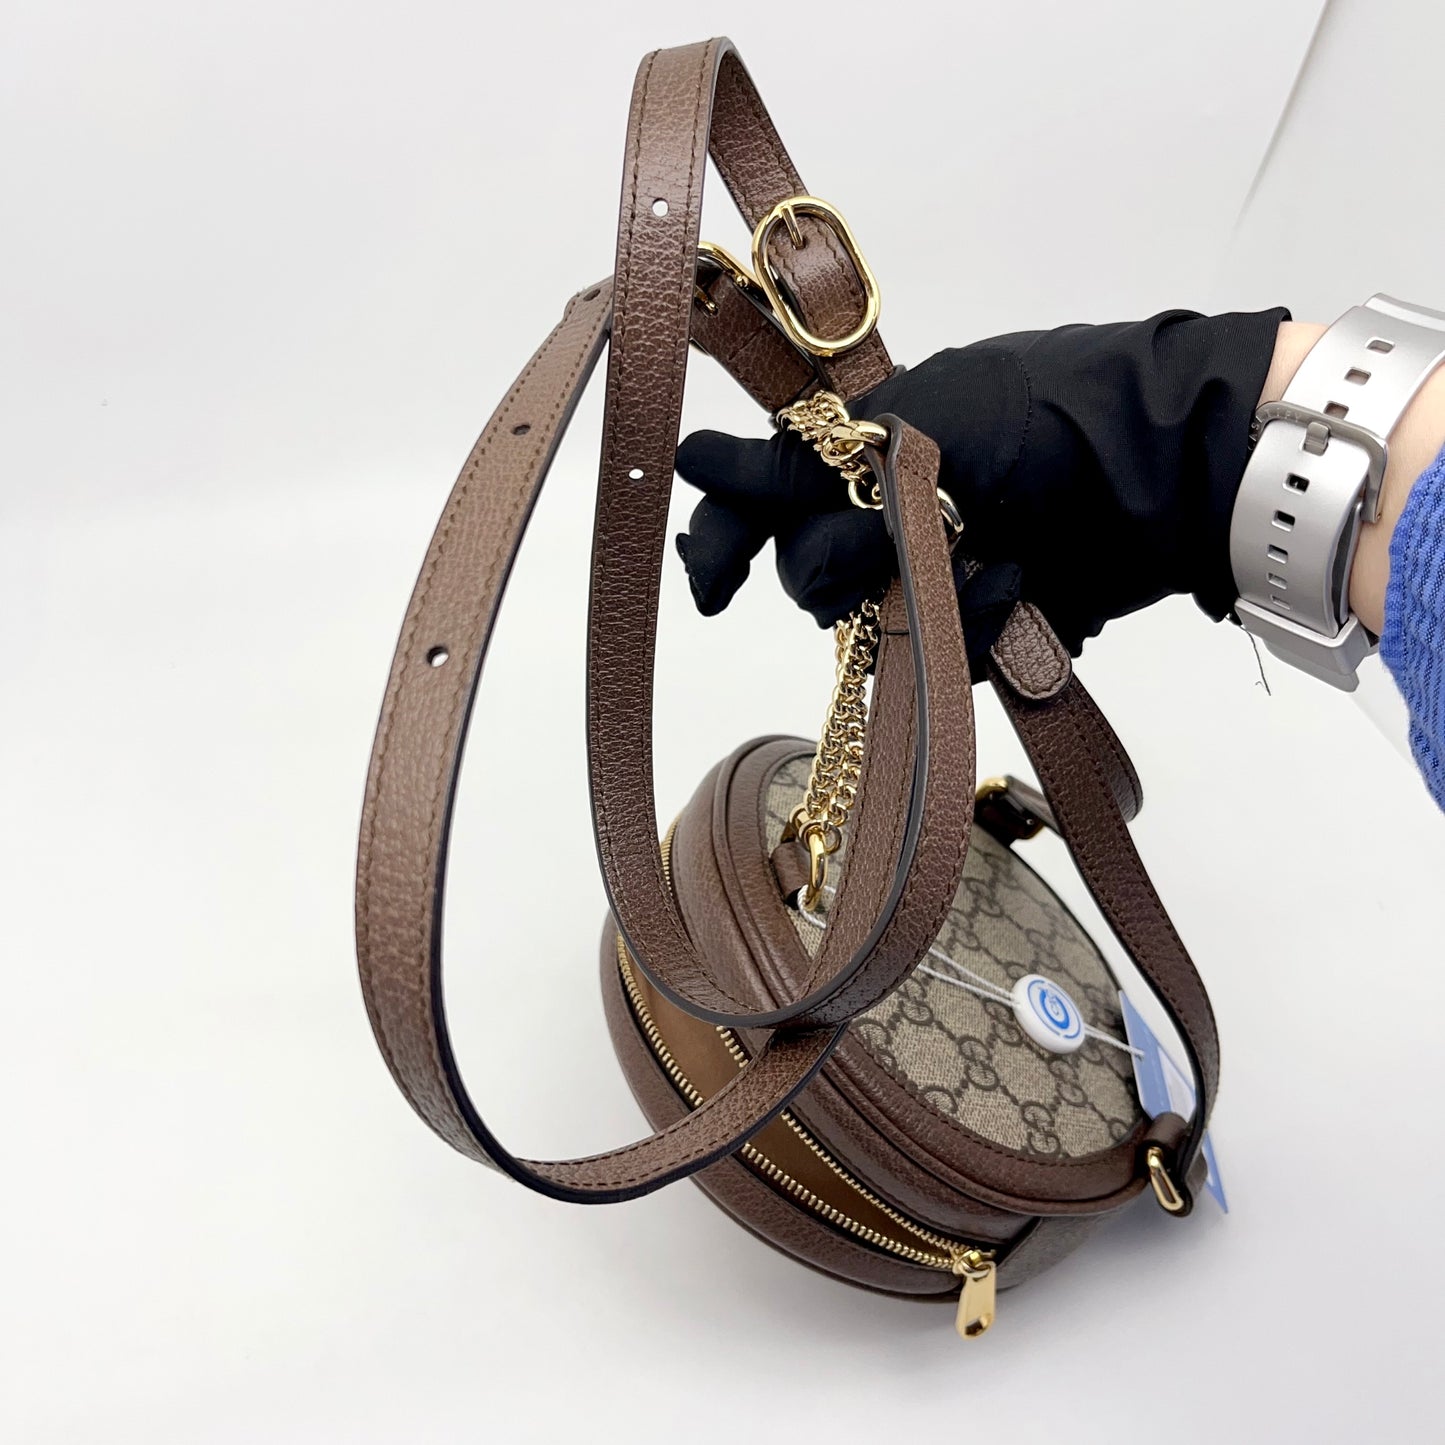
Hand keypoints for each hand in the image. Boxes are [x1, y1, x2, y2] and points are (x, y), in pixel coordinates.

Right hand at [675, 307, 1287, 654]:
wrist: (1169, 474)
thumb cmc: (1044, 423)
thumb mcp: (914, 429)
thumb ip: (804, 468)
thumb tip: (695, 462)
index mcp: (862, 448)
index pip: (763, 498)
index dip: (727, 542)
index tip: (716, 590)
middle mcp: (887, 511)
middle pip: (810, 577)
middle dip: (848, 568)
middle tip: (899, 541)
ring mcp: (936, 570)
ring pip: (875, 630)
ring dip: (928, 600)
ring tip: (996, 555)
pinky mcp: (983, 622)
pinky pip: (941, 662)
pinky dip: (978, 629)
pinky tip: (1024, 582)